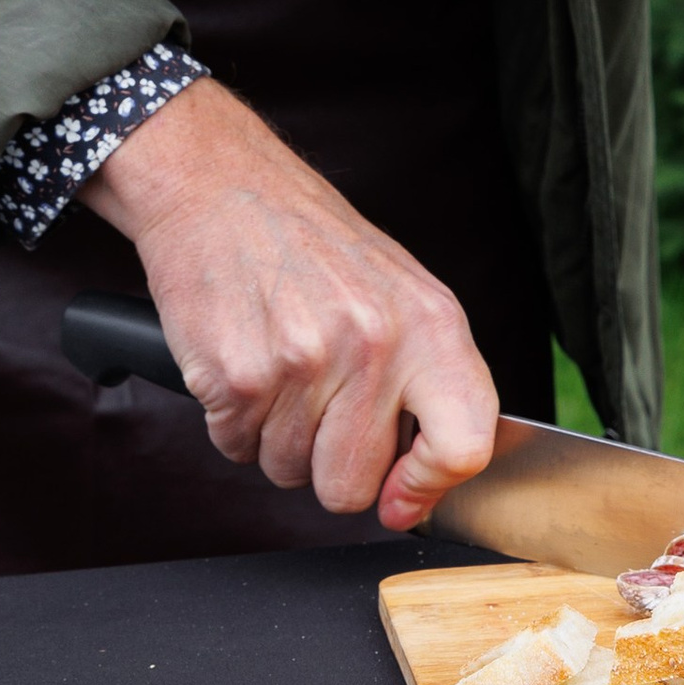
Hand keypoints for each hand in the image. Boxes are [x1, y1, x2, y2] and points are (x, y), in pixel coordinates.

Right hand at [78, 79, 497, 528]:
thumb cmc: (309, 242)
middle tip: (315, 404)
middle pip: (352, 487)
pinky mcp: (237, 375)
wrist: (219, 186)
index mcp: (431, 323)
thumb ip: (427, 382)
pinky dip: (230, 421)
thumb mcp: (399, 291)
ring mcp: (304, 362)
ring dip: (274, 437)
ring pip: (288, 471)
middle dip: (326, 466)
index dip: (428, 488)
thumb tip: (427, 485)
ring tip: (276, 366)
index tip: (400, 498)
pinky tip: (241, 361)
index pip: (464, 445)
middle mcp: (375, 344)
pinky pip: (234, 448)